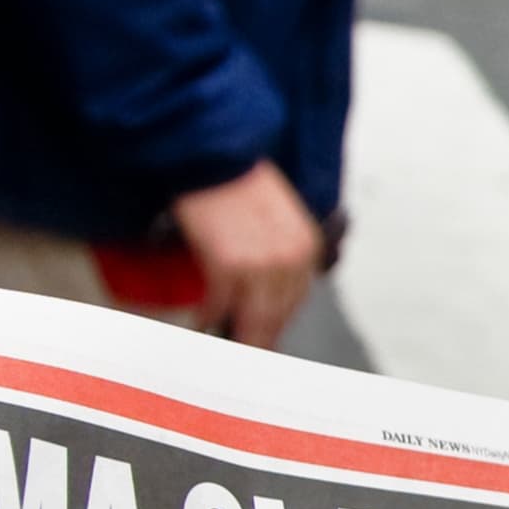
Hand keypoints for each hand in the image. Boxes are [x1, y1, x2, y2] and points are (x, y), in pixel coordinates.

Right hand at [174, 159, 324, 349]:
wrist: (211, 154)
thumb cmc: (237, 179)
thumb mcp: (277, 216)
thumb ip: (280, 251)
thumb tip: (266, 289)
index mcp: (307, 247)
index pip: (295, 301)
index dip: (277, 325)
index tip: (265, 339)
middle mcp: (290, 259)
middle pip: (277, 317)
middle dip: (260, 340)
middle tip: (245, 354)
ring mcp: (261, 265)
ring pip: (253, 319)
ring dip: (237, 338)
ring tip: (223, 348)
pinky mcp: (229, 265)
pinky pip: (220, 305)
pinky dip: (209, 317)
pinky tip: (201, 323)